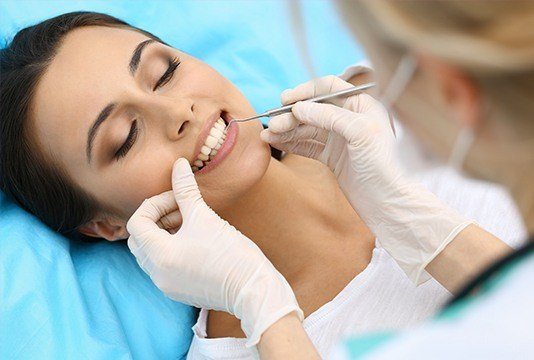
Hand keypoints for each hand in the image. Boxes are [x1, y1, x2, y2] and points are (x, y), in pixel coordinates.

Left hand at [127, 158, 302, 346]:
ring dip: (164, 233)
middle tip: (181, 209)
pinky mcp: (180, 290)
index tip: (178, 199)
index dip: (155, 204)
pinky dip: (172, 249)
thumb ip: (186, 190)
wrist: (253, 289)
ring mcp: (168, 285)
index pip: (137, 223)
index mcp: (159, 256)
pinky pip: (164, 266)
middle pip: (140, 239)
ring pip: (151, 253)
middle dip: (157, 219)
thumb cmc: (231, 253)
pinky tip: (196, 240)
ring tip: (190, 222)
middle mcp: (157, 274)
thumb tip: (179, 164)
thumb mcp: (205, 217)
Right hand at [262, 76, 472, 283]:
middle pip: (313, 110)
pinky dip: (292, 143)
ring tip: (268, 136)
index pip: (328, 88)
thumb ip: (329, 116)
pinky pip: (307, 145)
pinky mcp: (332, 157)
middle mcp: (350, 119)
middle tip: (273, 125)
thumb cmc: (383, 165)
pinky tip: (277, 143)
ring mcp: (339, 139)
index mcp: (361, 105)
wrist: (387, 201)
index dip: (305, 91)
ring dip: (287, 130)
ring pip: (307, 128)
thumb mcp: (359, 132)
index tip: (285, 99)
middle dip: (292, 116)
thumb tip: (299, 107)